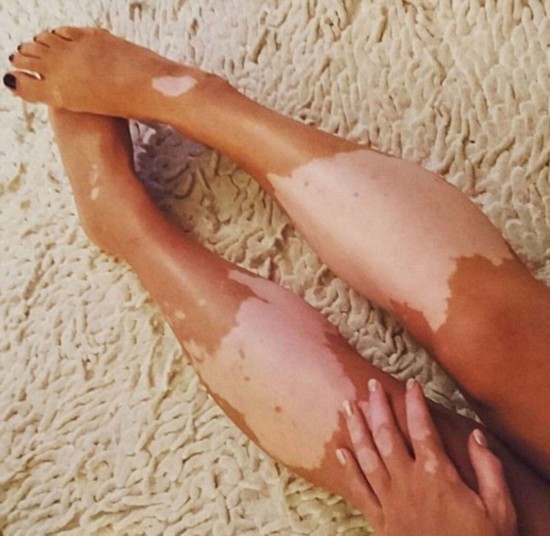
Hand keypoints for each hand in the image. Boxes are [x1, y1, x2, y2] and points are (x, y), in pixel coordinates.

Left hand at [336, 379, 517, 535]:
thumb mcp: (499, 509)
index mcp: (437, 475)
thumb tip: (476, 434)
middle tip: (371, 384)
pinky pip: (359, 490)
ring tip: (347, 405)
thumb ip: (489, 469)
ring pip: (368, 455)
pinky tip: (339, 450)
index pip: (423, 428)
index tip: (411, 384)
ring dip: (357, 428)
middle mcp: (408, 481)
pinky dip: (348, 469)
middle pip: (388, 435)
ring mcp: (390, 500)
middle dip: (378, 406)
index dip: (415, 403)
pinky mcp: (380, 520)